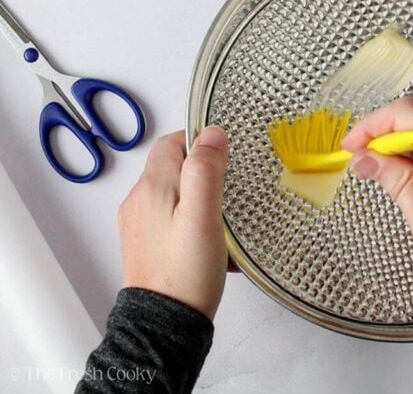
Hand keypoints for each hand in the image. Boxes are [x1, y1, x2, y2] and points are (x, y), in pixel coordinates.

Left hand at [118, 127, 228, 320]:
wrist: (163, 324)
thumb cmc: (187, 271)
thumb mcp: (203, 215)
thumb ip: (205, 170)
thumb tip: (211, 133)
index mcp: (151, 187)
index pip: (172, 142)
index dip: (199, 142)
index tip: (224, 159)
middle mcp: (138, 201)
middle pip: (172, 168)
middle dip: (202, 174)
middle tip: (229, 193)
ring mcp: (139, 224)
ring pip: (173, 194)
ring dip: (198, 200)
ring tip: (222, 223)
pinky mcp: (145, 244)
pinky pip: (170, 218)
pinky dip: (191, 221)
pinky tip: (210, 243)